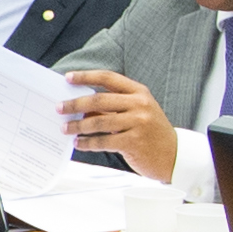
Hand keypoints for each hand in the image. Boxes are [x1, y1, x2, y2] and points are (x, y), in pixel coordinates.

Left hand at [61, 69, 180, 182]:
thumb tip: (81, 106)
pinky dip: (88, 143)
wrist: (174, 155)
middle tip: (59, 108)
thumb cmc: (150, 132)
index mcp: (139, 92)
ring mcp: (138, 123)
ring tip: (65, 128)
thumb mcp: (136, 113)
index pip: (108, 78)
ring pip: (99, 121)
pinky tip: (79, 143)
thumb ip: (112, 107)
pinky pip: (103, 141)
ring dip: (78, 126)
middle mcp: (139, 104)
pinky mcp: (134, 142)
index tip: (67, 78)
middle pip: (99, 99)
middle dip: (75, 104)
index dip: (86, 76)